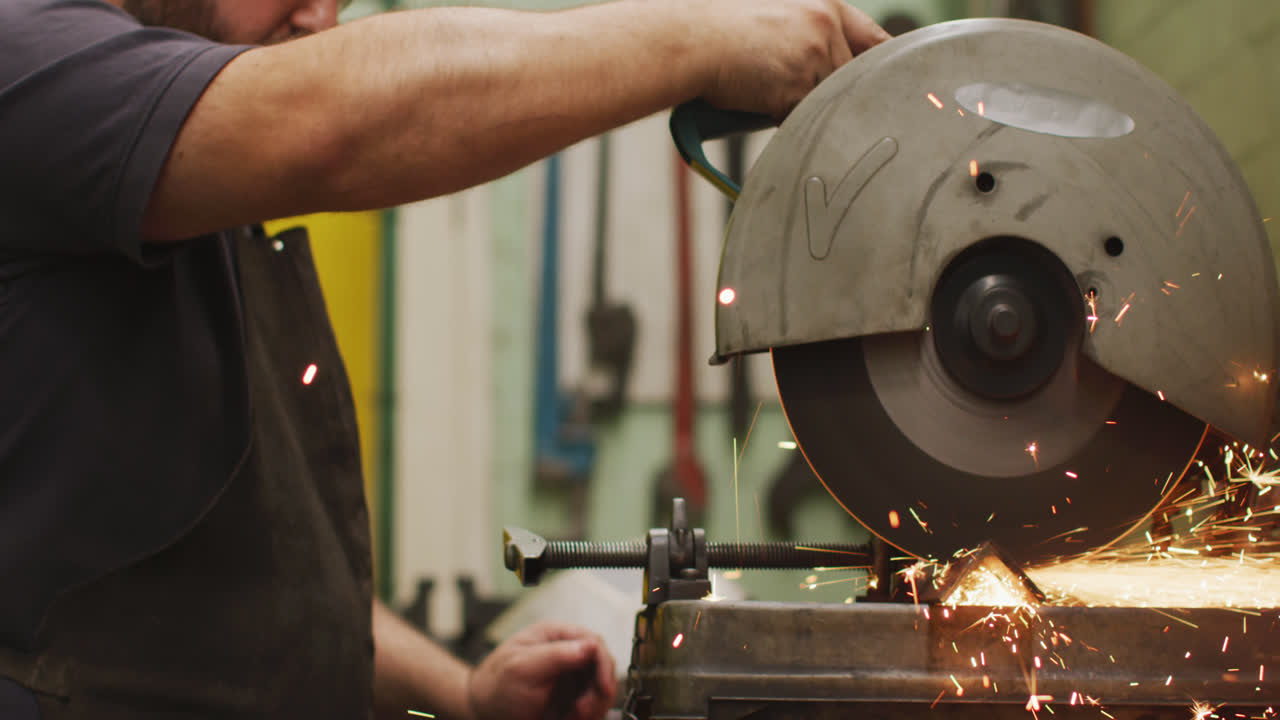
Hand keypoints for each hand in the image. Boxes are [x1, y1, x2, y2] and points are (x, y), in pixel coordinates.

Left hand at [467, 622, 617, 719]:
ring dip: (593, 706)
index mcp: (555, 636)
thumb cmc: (496, 685)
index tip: (604, 687)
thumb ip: (555, 654)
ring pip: (601, 688)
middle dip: (598, 691)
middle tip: (582, 711)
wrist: (484, 712)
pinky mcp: (572, 697)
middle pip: (602, 667)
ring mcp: (571, 677)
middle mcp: (567, 653)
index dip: (603, 664)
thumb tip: (590, 644)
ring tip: (573, 717)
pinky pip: (593, 705)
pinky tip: (570, 719)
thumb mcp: (521, 667)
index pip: (593, 642)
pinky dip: (587, 715)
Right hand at [676, 0, 891, 119]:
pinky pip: (803, 117)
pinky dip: (783, 119)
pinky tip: (758, 103)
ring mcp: (814, 55)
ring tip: (764, 91)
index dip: (882, 67)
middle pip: (849, 79)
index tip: (891, 89)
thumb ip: (809, 39)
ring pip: (826, 101)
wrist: (689, 40)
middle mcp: (826, 26)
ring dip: (802, 107)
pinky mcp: (796, 85)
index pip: (874, 41)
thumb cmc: (721, 31)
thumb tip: (830, 78)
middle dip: (828, 95)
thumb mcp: (776, 18)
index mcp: (824, 7)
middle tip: (807, 103)